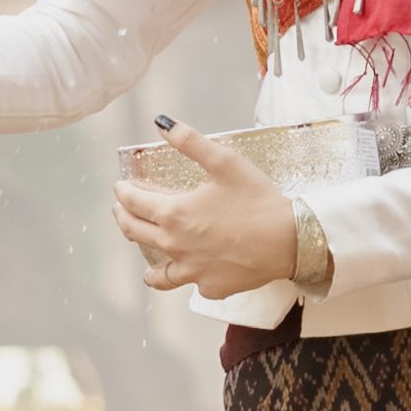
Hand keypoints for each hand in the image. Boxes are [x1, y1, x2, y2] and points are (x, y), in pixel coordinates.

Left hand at [108, 128, 299, 300]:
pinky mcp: (209, 288)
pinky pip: (189, 283)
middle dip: (123, 217)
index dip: (123, 193)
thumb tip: (162, 122)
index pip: (133, 203)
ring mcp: (191, 272)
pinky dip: (185, 274)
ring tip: (146, 249)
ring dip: (146, 258)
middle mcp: (174, 246)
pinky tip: (190, 267)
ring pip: (155, 273)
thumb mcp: (225, 162)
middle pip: (134, 233)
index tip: (120, 187)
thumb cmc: (258, 199)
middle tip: (122, 210)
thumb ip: (190, 141)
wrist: (290, 241)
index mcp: (173, 214)